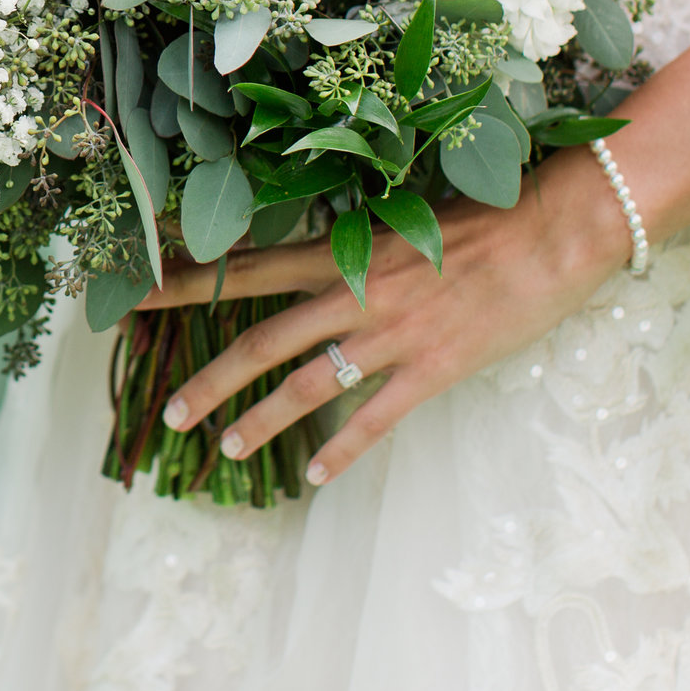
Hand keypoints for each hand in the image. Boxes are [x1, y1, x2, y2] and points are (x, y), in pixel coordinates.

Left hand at [144, 147, 632, 484]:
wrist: (552, 229)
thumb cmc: (480, 213)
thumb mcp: (400, 215)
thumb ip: (353, 239)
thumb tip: (310, 254)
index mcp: (342, 249)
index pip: (245, 267)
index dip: (189, 283)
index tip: (137, 296)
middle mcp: (355, 292)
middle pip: (260, 339)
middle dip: (210, 378)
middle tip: (168, 411)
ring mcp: (391, 334)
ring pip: (307, 386)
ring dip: (261, 421)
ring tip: (223, 448)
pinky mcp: (433, 368)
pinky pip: (375, 419)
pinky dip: (342, 450)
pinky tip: (315, 477)